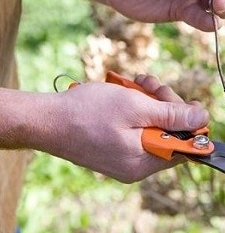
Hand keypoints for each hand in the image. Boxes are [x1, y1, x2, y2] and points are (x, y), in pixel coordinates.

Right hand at [39, 78, 208, 182]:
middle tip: (149, 83)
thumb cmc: (86, 111)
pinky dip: (131, 110)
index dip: (187, 120)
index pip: (184, 146)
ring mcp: (120, 159)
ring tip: (134, 83)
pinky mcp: (109, 149)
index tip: (180, 99)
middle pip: (166, 134)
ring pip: (148, 128)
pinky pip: (131, 130)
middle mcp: (134, 166)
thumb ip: (171, 115)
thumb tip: (202, 118)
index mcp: (143, 161)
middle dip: (162, 104)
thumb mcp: (134, 106)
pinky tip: (123, 94)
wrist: (47, 119)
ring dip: (146, 102)